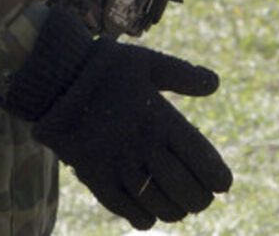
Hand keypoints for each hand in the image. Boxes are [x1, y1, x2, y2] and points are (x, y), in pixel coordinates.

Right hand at [3, 9, 231, 229]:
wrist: (55, 79)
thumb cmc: (105, 68)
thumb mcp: (148, 61)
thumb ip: (184, 75)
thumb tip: (216, 83)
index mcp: (161, 120)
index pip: (202, 162)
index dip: (217, 178)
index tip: (223, 184)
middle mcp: (143, 147)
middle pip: (185, 190)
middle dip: (200, 198)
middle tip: (203, 197)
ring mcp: (118, 165)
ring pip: (159, 205)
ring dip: (175, 210)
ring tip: (181, 206)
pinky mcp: (95, 177)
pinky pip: (125, 209)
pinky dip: (143, 217)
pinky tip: (151, 214)